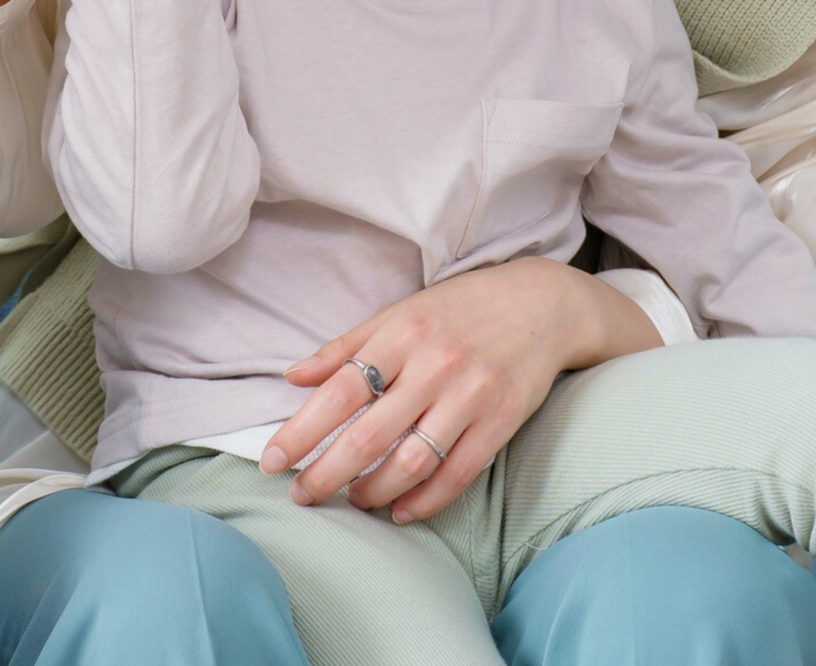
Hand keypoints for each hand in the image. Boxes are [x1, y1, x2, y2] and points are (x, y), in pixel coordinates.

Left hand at [259, 256, 662, 522]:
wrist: (543, 303)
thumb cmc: (461, 308)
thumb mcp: (400, 313)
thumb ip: (346, 347)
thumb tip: (293, 376)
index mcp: (402, 334)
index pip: (340, 390)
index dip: (302, 430)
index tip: (272, 461)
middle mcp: (434, 365)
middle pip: (370, 434)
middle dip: (327, 472)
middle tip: (300, 495)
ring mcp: (471, 395)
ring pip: (412, 461)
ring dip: (374, 490)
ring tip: (352, 501)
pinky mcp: (502, 421)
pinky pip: (457, 473)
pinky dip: (425, 500)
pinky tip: (400, 511)